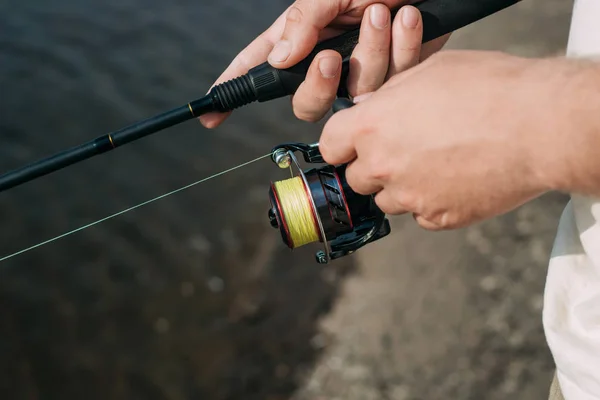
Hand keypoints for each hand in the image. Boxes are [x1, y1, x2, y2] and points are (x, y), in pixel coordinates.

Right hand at [199, 0, 449, 127]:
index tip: (211, 114)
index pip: (258, 67)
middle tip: (332, 57)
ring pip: (357, 92)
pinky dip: (404, 46)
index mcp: (303, 35)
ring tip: (383, 12)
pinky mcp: (399, 75)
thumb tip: (279, 61)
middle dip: (319, 85)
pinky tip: (408, 18)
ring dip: (371, 50)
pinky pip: (395, 82)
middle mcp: (329, 58)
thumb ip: (303, 21)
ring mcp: (363, 70)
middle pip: (306, 103)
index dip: (233, 90)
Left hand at [320, 50, 559, 230]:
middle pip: (356, 177)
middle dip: (373, 166)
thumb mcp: (429, 72)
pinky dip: (430, 204)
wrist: (539, 125)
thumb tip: (371, 108)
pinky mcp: (439, 218)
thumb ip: (389, 96)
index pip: (328, 145)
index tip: (351, 145)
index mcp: (371, 125)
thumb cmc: (489, 88)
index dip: (340, 145)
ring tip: (435, 165)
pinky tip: (454, 182)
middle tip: (404, 150)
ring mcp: (409, 196)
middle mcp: (382, 165)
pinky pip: (420, 216)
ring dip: (400, 187)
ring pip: (387, 200)